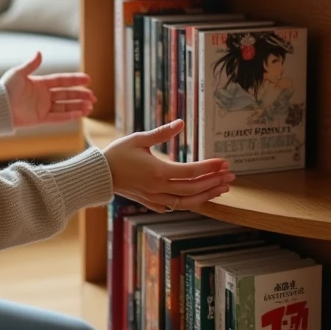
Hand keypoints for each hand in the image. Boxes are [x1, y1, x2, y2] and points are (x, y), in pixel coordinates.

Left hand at [1, 51, 96, 128]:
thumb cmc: (5, 89)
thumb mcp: (18, 74)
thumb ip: (31, 65)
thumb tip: (39, 52)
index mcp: (40, 84)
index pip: (62, 81)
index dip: (75, 80)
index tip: (88, 80)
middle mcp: (43, 96)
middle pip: (66, 94)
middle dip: (80, 95)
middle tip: (93, 96)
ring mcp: (43, 108)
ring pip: (65, 107)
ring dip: (78, 106)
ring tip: (91, 106)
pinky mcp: (40, 119)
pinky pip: (58, 118)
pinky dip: (69, 116)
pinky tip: (80, 114)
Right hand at [104, 120, 232, 212]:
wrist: (100, 174)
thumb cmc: (118, 153)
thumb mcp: (139, 139)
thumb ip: (162, 133)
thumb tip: (181, 123)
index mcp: (158, 171)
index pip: (192, 171)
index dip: (210, 167)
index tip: (224, 162)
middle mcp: (159, 188)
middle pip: (194, 188)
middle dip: (214, 181)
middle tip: (231, 175)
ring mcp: (155, 198)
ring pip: (187, 202)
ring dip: (207, 196)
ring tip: (222, 189)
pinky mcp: (151, 203)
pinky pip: (175, 207)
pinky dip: (190, 203)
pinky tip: (200, 198)